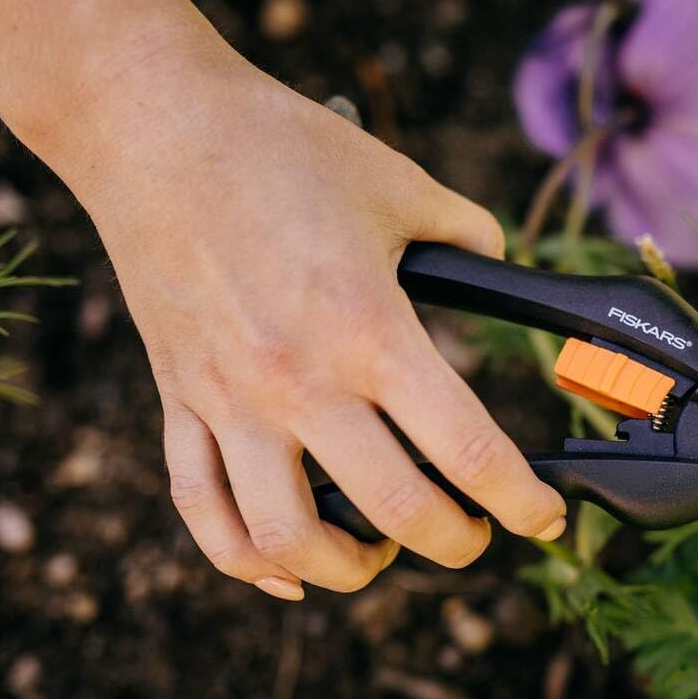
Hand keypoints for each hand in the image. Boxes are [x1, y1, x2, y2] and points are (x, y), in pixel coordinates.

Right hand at [66, 58, 566, 600]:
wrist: (153, 127)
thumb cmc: (282, 148)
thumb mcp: (400, 185)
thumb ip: (468, 236)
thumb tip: (502, 270)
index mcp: (369, 328)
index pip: (469, 451)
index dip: (522, 502)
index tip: (544, 519)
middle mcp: (299, 380)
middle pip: (395, 513)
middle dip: (455, 544)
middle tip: (474, 536)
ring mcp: (229, 399)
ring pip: (285, 539)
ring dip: (347, 569)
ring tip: (378, 552)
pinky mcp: (177, 400)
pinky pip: (200, 508)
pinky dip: (243, 560)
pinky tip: (285, 571)